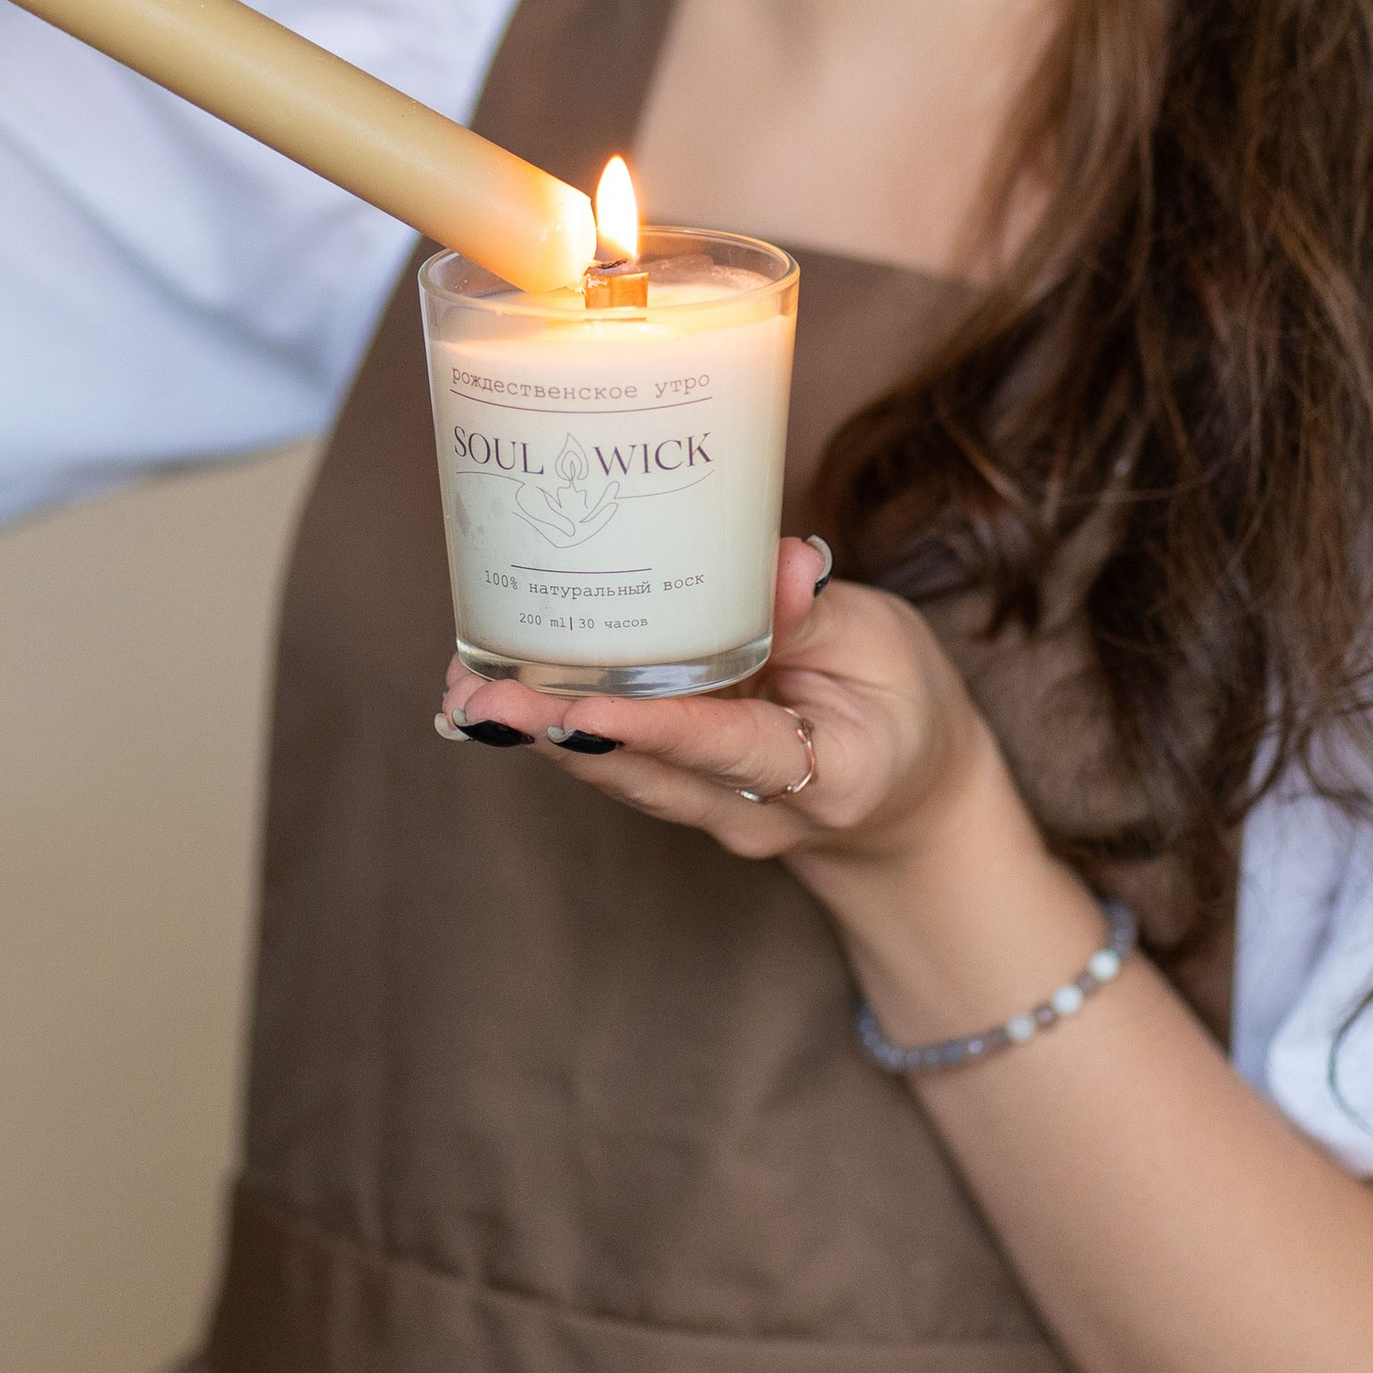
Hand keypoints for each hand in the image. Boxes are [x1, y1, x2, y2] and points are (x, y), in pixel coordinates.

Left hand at [436, 537, 998, 896]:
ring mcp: (713, 811)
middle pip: (645, 773)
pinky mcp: (680, 790)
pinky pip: (614, 761)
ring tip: (465, 689)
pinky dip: (556, 730)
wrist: (908, 802)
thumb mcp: (886, 645)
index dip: (652, 727)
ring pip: (618, 772)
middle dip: (557, 732)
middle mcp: (756, 809)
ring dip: (539, 732)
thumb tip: (773, 560)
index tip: (579, 709)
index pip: (729, 748)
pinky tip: (491, 699)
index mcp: (829, 774)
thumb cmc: (901, 709)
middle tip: (480, 696)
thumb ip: (818, 612)